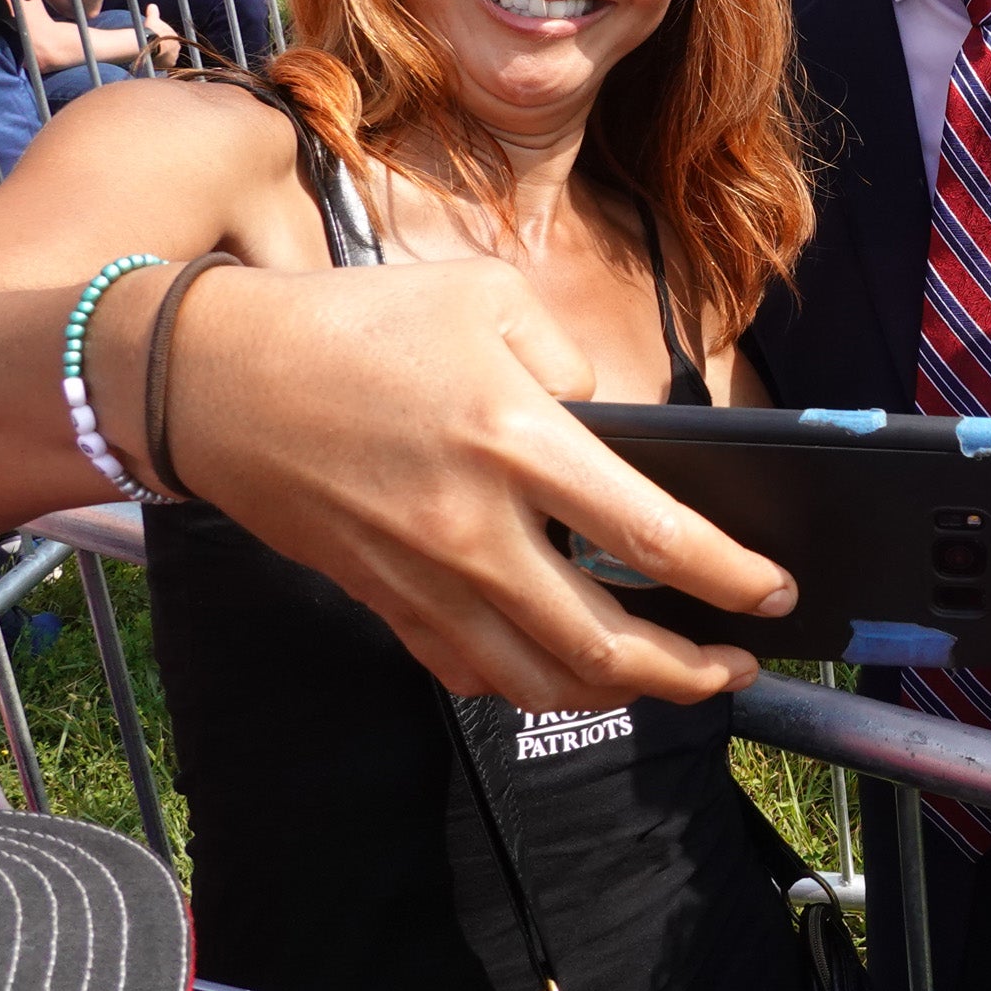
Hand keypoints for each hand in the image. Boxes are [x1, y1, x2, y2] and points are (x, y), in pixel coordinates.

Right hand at [138, 7, 181, 70]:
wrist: (151, 42)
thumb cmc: (151, 29)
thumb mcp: (152, 19)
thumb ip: (153, 12)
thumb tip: (152, 5)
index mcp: (175, 36)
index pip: (169, 40)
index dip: (162, 41)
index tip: (156, 42)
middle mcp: (178, 47)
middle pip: (170, 50)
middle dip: (163, 50)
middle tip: (154, 50)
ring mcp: (175, 56)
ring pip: (168, 58)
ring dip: (162, 57)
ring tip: (153, 56)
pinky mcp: (171, 64)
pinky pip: (166, 65)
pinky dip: (161, 63)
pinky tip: (154, 61)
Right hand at [160, 257, 793, 711]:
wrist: (214, 380)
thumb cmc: (353, 324)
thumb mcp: (483, 293)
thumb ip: (567, 357)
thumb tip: (610, 422)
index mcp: (515, 440)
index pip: (651, 536)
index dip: (729, 577)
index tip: (776, 593)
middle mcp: (476, 528)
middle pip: (603, 644)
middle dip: (689, 672)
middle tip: (739, 670)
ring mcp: (425, 579)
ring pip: (539, 682)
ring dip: (620, 696)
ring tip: (671, 683)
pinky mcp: (386, 602)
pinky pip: (472, 673)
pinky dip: (532, 687)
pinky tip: (566, 671)